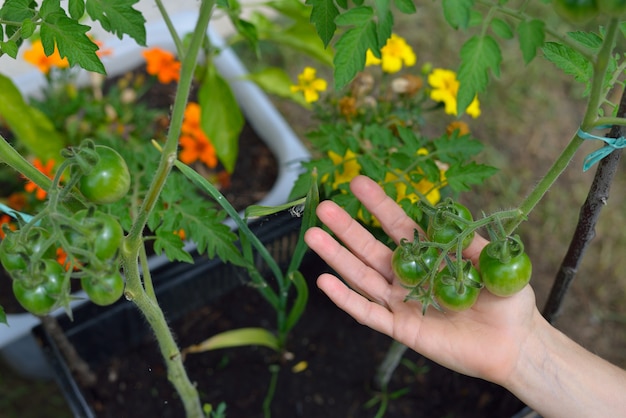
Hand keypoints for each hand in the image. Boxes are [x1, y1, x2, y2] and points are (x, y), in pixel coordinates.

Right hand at [304, 175, 539, 384]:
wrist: (515, 344)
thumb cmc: (507, 301)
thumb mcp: (492, 262)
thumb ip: (468, 241)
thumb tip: (448, 216)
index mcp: (428, 256)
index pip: (397, 225)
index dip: (378, 204)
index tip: (358, 182)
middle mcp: (407, 276)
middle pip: (369, 248)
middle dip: (347, 227)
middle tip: (324, 207)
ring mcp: (400, 302)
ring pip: (362, 277)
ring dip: (337, 257)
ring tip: (313, 236)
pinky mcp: (399, 327)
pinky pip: (367, 313)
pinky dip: (346, 299)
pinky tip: (324, 281)